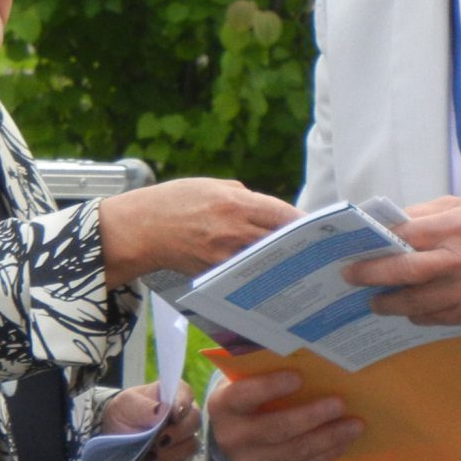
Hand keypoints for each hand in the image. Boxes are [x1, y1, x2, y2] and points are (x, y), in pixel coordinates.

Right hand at [98, 178, 299, 285]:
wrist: (140, 228)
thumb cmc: (174, 201)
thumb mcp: (211, 186)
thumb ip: (244, 197)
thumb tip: (270, 212)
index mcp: (235, 202)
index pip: (283, 214)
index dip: (304, 223)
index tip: (319, 229)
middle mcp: (233, 230)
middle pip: (279, 241)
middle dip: (298, 245)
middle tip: (315, 250)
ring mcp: (224, 255)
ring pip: (264, 260)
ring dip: (280, 262)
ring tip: (297, 265)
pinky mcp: (214, 272)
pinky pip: (243, 272)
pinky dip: (256, 272)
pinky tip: (265, 274)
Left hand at [103, 381, 198, 460]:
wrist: (114, 439)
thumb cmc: (124, 414)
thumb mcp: (127, 404)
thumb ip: (145, 407)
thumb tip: (162, 411)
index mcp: (174, 396)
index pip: (187, 395)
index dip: (183, 404)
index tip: (173, 415)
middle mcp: (184, 417)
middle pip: (194, 422)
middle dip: (176, 433)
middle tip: (156, 440)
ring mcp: (184, 441)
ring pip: (189, 448)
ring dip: (166, 452)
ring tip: (146, 452)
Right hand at [206, 369, 363, 460]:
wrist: (227, 445)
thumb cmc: (245, 402)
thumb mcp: (241, 385)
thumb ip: (261, 373)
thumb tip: (306, 358)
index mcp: (223, 406)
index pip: (245, 396)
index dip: (270, 387)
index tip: (299, 377)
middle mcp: (233, 437)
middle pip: (277, 428)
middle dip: (312, 416)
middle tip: (340, 404)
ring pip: (295, 451)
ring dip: (329, 437)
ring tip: (355, 425)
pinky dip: (326, 453)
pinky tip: (344, 441)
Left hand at [346, 196, 460, 324]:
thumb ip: (426, 213)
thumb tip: (388, 223)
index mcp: (456, 227)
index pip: (405, 235)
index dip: (376, 245)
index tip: (356, 251)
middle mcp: (460, 260)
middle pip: (404, 271)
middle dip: (372, 276)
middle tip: (351, 278)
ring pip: (416, 303)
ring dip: (389, 304)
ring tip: (375, 302)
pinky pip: (435, 318)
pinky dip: (417, 315)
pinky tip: (408, 309)